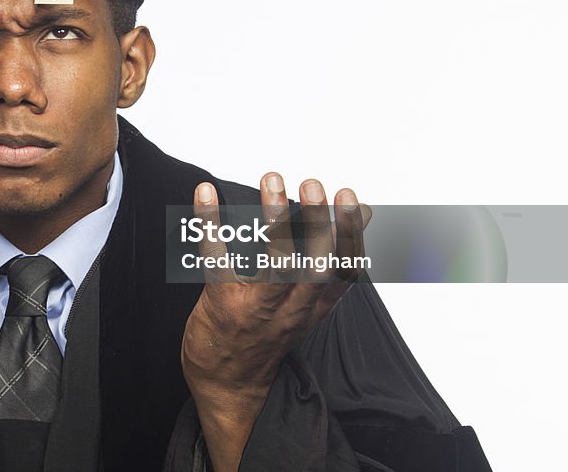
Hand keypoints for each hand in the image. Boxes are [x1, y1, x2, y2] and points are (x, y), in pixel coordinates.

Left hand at [180, 173, 368, 468]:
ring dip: (274, 219)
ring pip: (274, 264)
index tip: (352, 199)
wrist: (228, 385)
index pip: (344, 271)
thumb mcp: (309, 304)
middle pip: (314, 266)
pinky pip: (218, 261)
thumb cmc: (266, 334)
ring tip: (273, 181)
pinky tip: (206, 195)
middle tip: (314, 185)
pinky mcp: (221, 303)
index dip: (350, 235)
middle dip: (317, 223)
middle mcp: (291, 307)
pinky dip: (210, 224)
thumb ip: (331, 264)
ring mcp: (256, 306)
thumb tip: (361, 215)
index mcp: (314, 304)